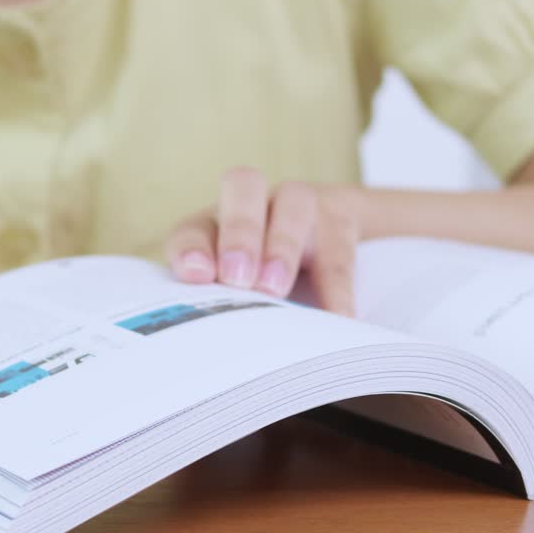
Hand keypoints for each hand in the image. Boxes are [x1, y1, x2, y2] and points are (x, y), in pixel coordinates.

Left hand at [164, 168, 361, 315]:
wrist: (327, 240)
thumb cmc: (264, 275)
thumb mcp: (238, 289)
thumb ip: (222, 303)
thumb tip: (217, 344)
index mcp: (217, 222)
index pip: (195, 228)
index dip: (192, 249)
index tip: (197, 276)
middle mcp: (257, 201)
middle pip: (243, 188)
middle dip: (239, 233)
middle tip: (238, 278)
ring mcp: (301, 204)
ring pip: (293, 205)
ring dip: (282, 247)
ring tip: (275, 290)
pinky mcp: (341, 220)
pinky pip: (339, 251)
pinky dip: (337, 289)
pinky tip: (338, 318)